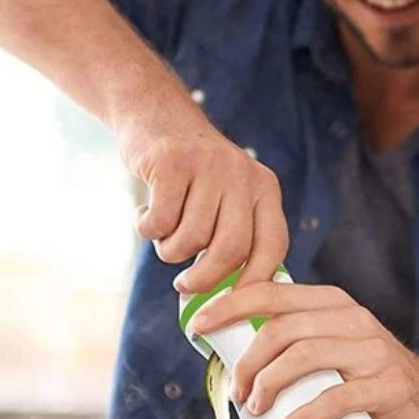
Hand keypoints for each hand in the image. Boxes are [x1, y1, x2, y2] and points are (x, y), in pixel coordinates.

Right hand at [113, 97, 287, 293]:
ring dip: (170, 249)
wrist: (154, 114)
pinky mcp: (172, 163)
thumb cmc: (192, 174)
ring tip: (163, 233)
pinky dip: (147, 229)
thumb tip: (238, 299)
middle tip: (184, 287)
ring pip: (192, 238)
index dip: (256, 281)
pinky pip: (161, 222)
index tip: (234, 304)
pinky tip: (146, 214)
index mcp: (264, 188)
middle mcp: (243, 175)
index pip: (273, 245)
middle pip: (232, 248)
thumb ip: (236, 234)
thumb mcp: (227, 195)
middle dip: (206, 278)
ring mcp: (209, 166)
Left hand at [188, 282, 418, 418]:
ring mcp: (371, 350)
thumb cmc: (362, 376)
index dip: (228, 306)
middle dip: (246, 362)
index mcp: (331, 302)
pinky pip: (339, 398)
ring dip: (268, 384)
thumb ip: (292, 336)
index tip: (196, 328)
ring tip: (253, 410)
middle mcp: (352, 318)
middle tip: (235, 394)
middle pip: (282, 329)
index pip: (270, 294)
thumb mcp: (330, 344)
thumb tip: (223, 348)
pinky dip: (306, 417)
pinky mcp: (386, 385)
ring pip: (305, 357)